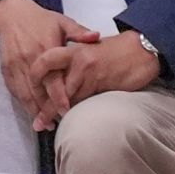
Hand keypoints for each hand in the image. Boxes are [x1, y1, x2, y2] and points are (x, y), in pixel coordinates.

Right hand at [0, 0, 99, 131]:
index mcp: (45, 48)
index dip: (59, 97)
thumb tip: (97, 37)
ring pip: (25, 94)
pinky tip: (32, 112)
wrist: (11, 13)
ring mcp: (16, 65)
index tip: (67, 111)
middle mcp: (29, 59)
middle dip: (47, 110)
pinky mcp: (6, 68)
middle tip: (59, 124)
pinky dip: (23, 103)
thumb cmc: (41, 19)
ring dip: (35, 110)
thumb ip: (79, 32)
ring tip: (47, 125)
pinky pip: (14, 90)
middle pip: (38, 91)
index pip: (52, 79)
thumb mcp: (62, 21)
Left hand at [29, 30, 162, 114]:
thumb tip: (57, 83)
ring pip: (66, 95)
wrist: (142, 48)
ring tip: (46, 125)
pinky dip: (75, 111)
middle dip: (43, 104)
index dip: (35, 77)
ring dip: (55, 112)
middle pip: (52, 83)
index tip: (31, 93)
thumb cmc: (115, 52)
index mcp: (72, 49)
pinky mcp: (100, 82)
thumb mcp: (89, 50)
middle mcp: (76, 58)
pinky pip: (83, 100)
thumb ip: (72, 63)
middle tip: (37, 121)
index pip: (45, 61)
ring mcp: (88, 70)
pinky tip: (70, 120)